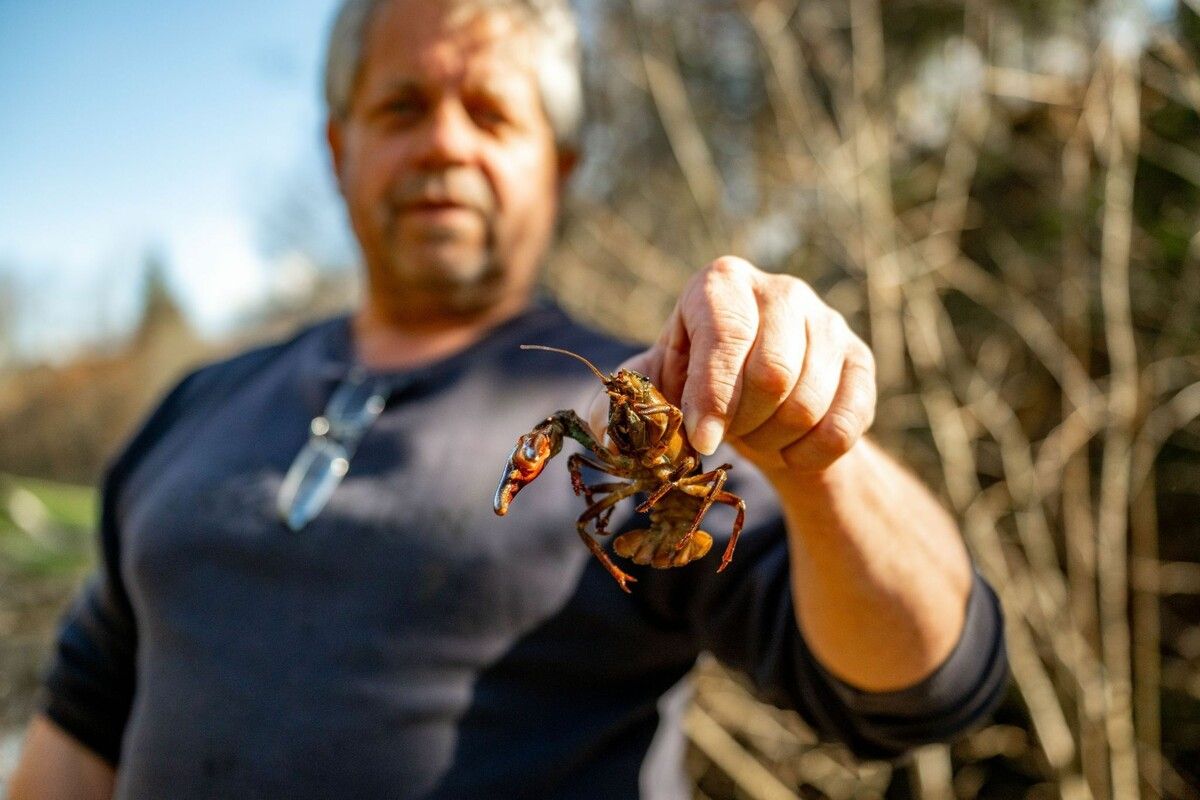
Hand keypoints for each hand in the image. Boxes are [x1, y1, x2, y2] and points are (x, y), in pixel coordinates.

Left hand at [593, 257, 875, 472]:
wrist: (759, 403)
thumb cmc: (696, 387)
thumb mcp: (656, 389)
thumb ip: (625, 405)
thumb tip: (612, 427)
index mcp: (721, 283)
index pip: (726, 336)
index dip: (713, 397)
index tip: (701, 442)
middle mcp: (781, 289)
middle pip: (773, 373)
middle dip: (743, 423)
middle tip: (726, 436)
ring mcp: (828, 321)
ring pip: (807, 403)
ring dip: (773, 441)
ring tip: (754, 438)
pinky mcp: (860, 360)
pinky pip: (845, 423)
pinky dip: (810, 454)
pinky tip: (790, 451)